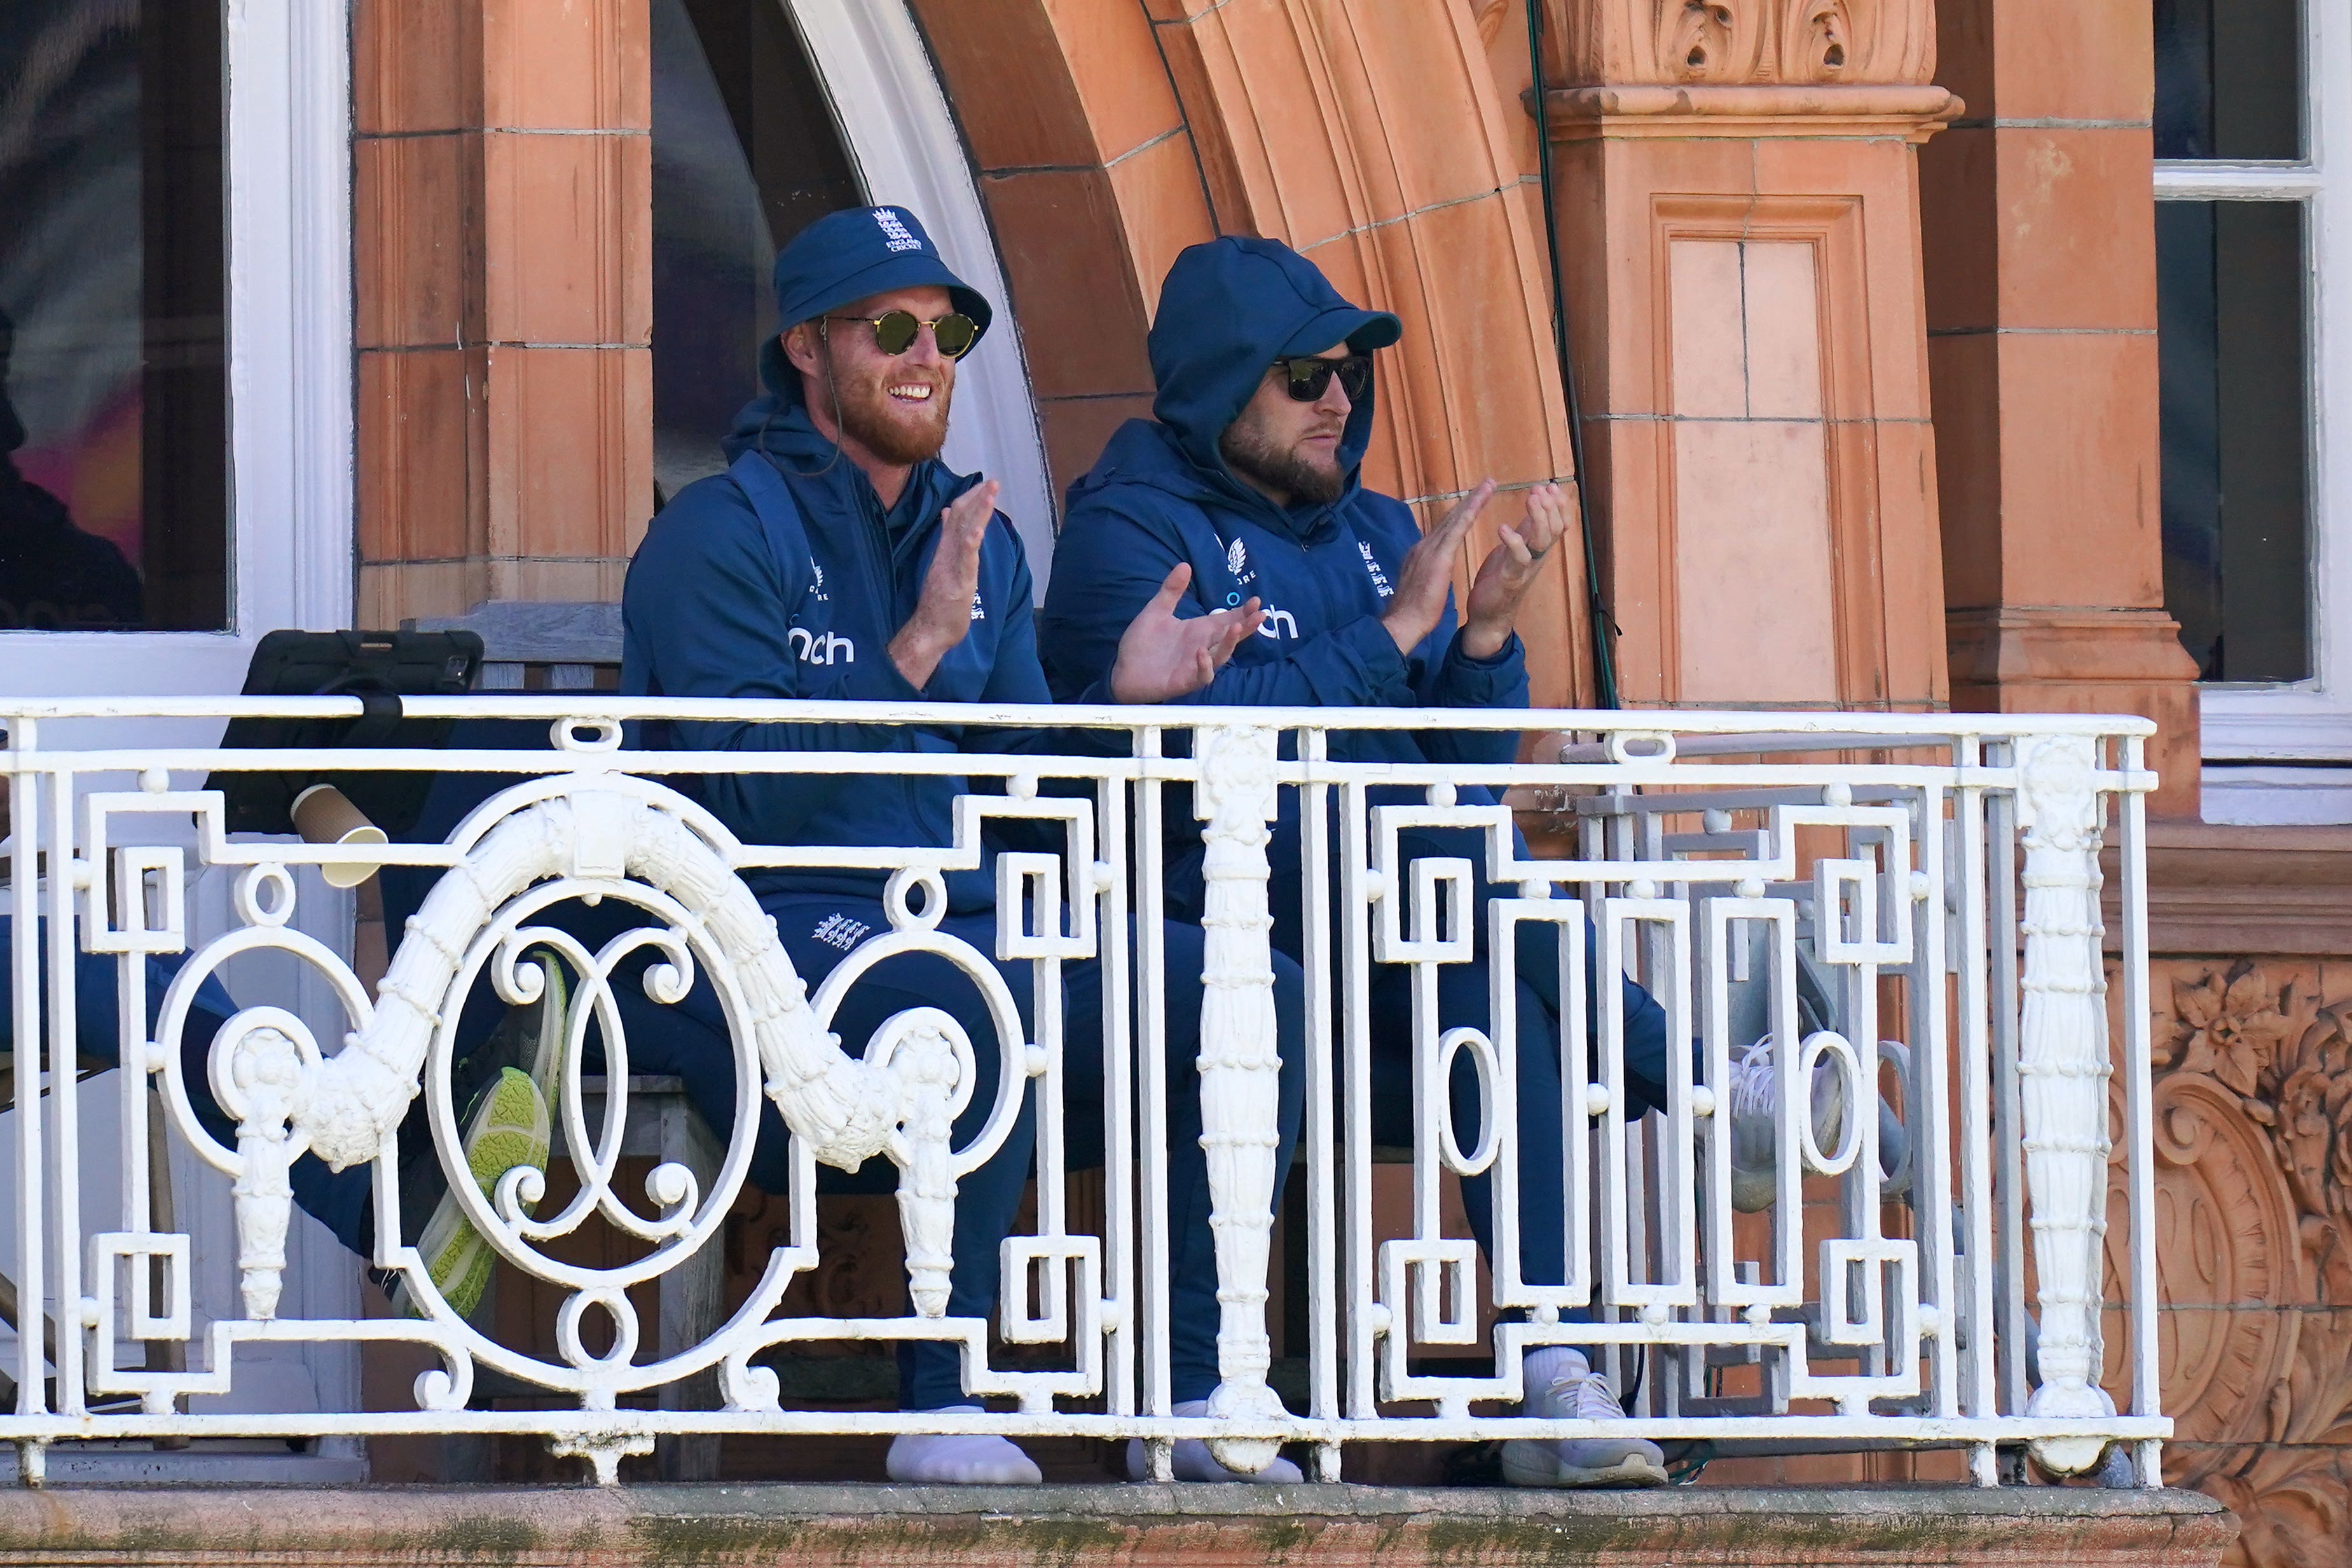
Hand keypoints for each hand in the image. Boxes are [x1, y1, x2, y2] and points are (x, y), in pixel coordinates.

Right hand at [889, 480, 997, 688]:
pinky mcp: (957, 583)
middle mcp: (947, 554)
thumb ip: (946, 540)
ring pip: (965, 535)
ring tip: (988, 494)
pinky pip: (963, 561)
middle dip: (978, 500)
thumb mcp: (944, 564)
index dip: (971, 500)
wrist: (929, 629)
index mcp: (946, 550)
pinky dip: (969, 544)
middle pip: (963, 521)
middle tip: (992, 481)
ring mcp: (952, 567)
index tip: (983, 484)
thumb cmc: (939, 601)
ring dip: (978, 513)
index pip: (958, 519)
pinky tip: (977, 531)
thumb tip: (948, 514)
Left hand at [1109, 564, 1264, 702]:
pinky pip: (1202, 677)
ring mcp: (1195, 666)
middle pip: (1230, 637)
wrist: (1122, 670)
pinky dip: (1204, 666)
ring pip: (1220, 656)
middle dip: (1246, 627)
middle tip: (1260, 615)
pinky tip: (1202, 652)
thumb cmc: (1142, 643)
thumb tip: (1185, 565)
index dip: (1242, 612)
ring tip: (1236, 627)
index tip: (1257, 601)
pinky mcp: (1184, 681)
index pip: (1226, 620)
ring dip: (1230, 643)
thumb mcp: (1156, 611)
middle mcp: (1202, 647)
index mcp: (1198, 630)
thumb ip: (1171, 591)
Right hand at [1379, 479, 1494, 654]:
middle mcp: (1423, 546)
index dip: (1457, 515)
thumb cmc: (1411, 612)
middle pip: (1449, 518)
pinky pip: (1456, 530)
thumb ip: (1425, 574)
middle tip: (1485, 483)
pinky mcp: (1438, 557)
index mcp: (1420, 554)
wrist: (1402, 622)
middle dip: (1468, 500)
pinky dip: (1469, 513)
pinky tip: (1480, 501)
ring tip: (1488, 485)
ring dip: (1473, 500)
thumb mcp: (1419, 587)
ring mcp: (1429, 549)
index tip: (1470, 503)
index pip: (1442, 530)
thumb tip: (1429, 572)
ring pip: (1454, 518)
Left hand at [1461, 481, 1567, 658]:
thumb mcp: (1514, 549)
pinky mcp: (1510, 579)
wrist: (1488, 615)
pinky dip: (1513, 542)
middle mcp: (1537, 558)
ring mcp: (1526, 569)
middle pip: (1556, 529)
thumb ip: (1527, 530)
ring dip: (1539, 517)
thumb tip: (1537, 504)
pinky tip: (1503, 528)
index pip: (1559, 524)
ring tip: (1531, 499)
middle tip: (1540, 488)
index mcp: (1537, 550)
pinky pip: (1518, 559)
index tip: (1552, 485)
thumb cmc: (1500, 580)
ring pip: (1543, 541)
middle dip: (1551, 506)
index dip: (1559, 506)